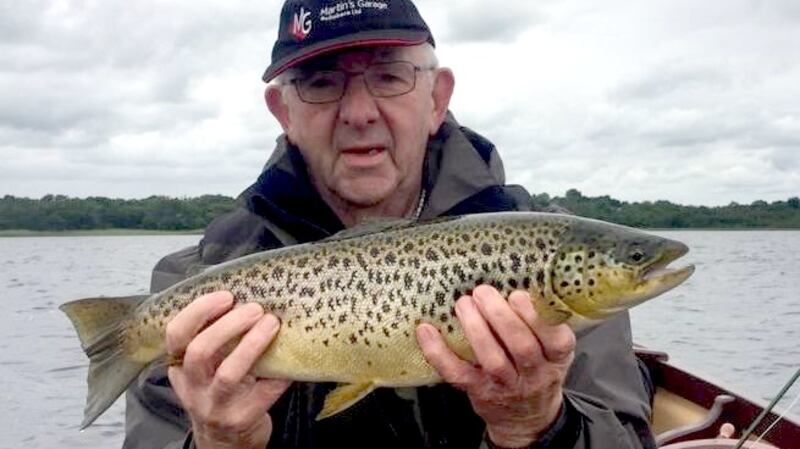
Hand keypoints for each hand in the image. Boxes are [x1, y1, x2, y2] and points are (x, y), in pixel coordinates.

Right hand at [166, 291, 291, 448]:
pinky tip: (290, 359)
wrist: (226, 441)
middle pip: (199, 352)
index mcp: (181, 367)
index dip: (198, 312)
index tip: (225, 295)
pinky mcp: (241, 419)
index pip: (175, 335)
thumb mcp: (206, 369)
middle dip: (228, 325)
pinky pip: (264, 391)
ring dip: (252, 344)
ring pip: (228, 374)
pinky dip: (279, 372)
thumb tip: (247, 294)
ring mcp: (215, 406)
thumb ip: (214, 339)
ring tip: (271, 323)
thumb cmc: (220, 391)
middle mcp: (193, 388)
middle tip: (254, 308)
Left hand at [416, 285, 574, 447]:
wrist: (527, 420)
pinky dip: (439, 352)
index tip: (517, 294)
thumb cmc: (537, 371)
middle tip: (482, 292)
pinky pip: (457, 373)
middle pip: (521, 346)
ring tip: (463, 303)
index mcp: (557, 359)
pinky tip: (426, 330)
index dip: (536, 316)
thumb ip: (542, 324)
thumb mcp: (552, 351)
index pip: (556, 339)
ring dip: (476, 329)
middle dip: (500, 316)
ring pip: (492, 359)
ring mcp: (506, 386)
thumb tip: (516, 279)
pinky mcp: (479, 393)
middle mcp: (534, 374)